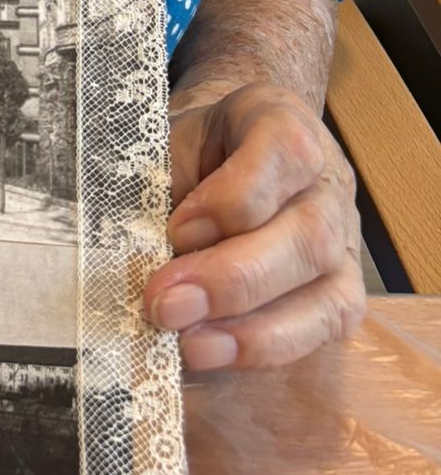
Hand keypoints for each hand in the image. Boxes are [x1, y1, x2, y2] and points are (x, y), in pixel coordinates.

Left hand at [143, 78, 364, 370]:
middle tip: (167, 304)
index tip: (177, 229)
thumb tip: (132, 257)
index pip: (285, 150)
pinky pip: (323, 330)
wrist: (213, 156)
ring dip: (253, 329)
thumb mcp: (164, 147)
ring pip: (328, 292)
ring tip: (190, 345)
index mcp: (278, 121)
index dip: (234, 198)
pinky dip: (266, 348)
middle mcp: (325, 181)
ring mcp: (343, 242)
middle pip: (310, 234)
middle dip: (233, 278)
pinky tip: (216, 354)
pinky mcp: (340, 294)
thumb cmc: (186, 154)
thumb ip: (156, 190)